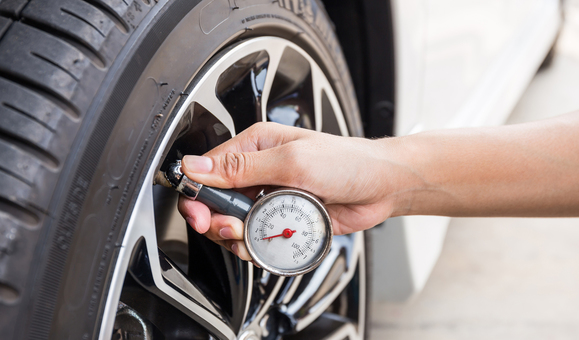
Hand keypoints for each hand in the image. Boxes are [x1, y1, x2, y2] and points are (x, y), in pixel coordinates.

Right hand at [178, 122, 406, 259]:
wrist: (381, 186)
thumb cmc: (347, 162)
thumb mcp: (292, 161)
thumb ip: (242, 167)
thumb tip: (197, 166)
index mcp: (255, 146)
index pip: (207, 170)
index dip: (197, 196)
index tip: (201, 215)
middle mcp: (258, 171)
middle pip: (217, 202)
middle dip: (218, 221)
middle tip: (232, 229)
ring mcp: (270, 197)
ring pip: (235, 224)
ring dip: (238, 237)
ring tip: (252, 238)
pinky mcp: (283, 218)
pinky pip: (258, 237)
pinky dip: (257, 246)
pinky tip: (267, 245)